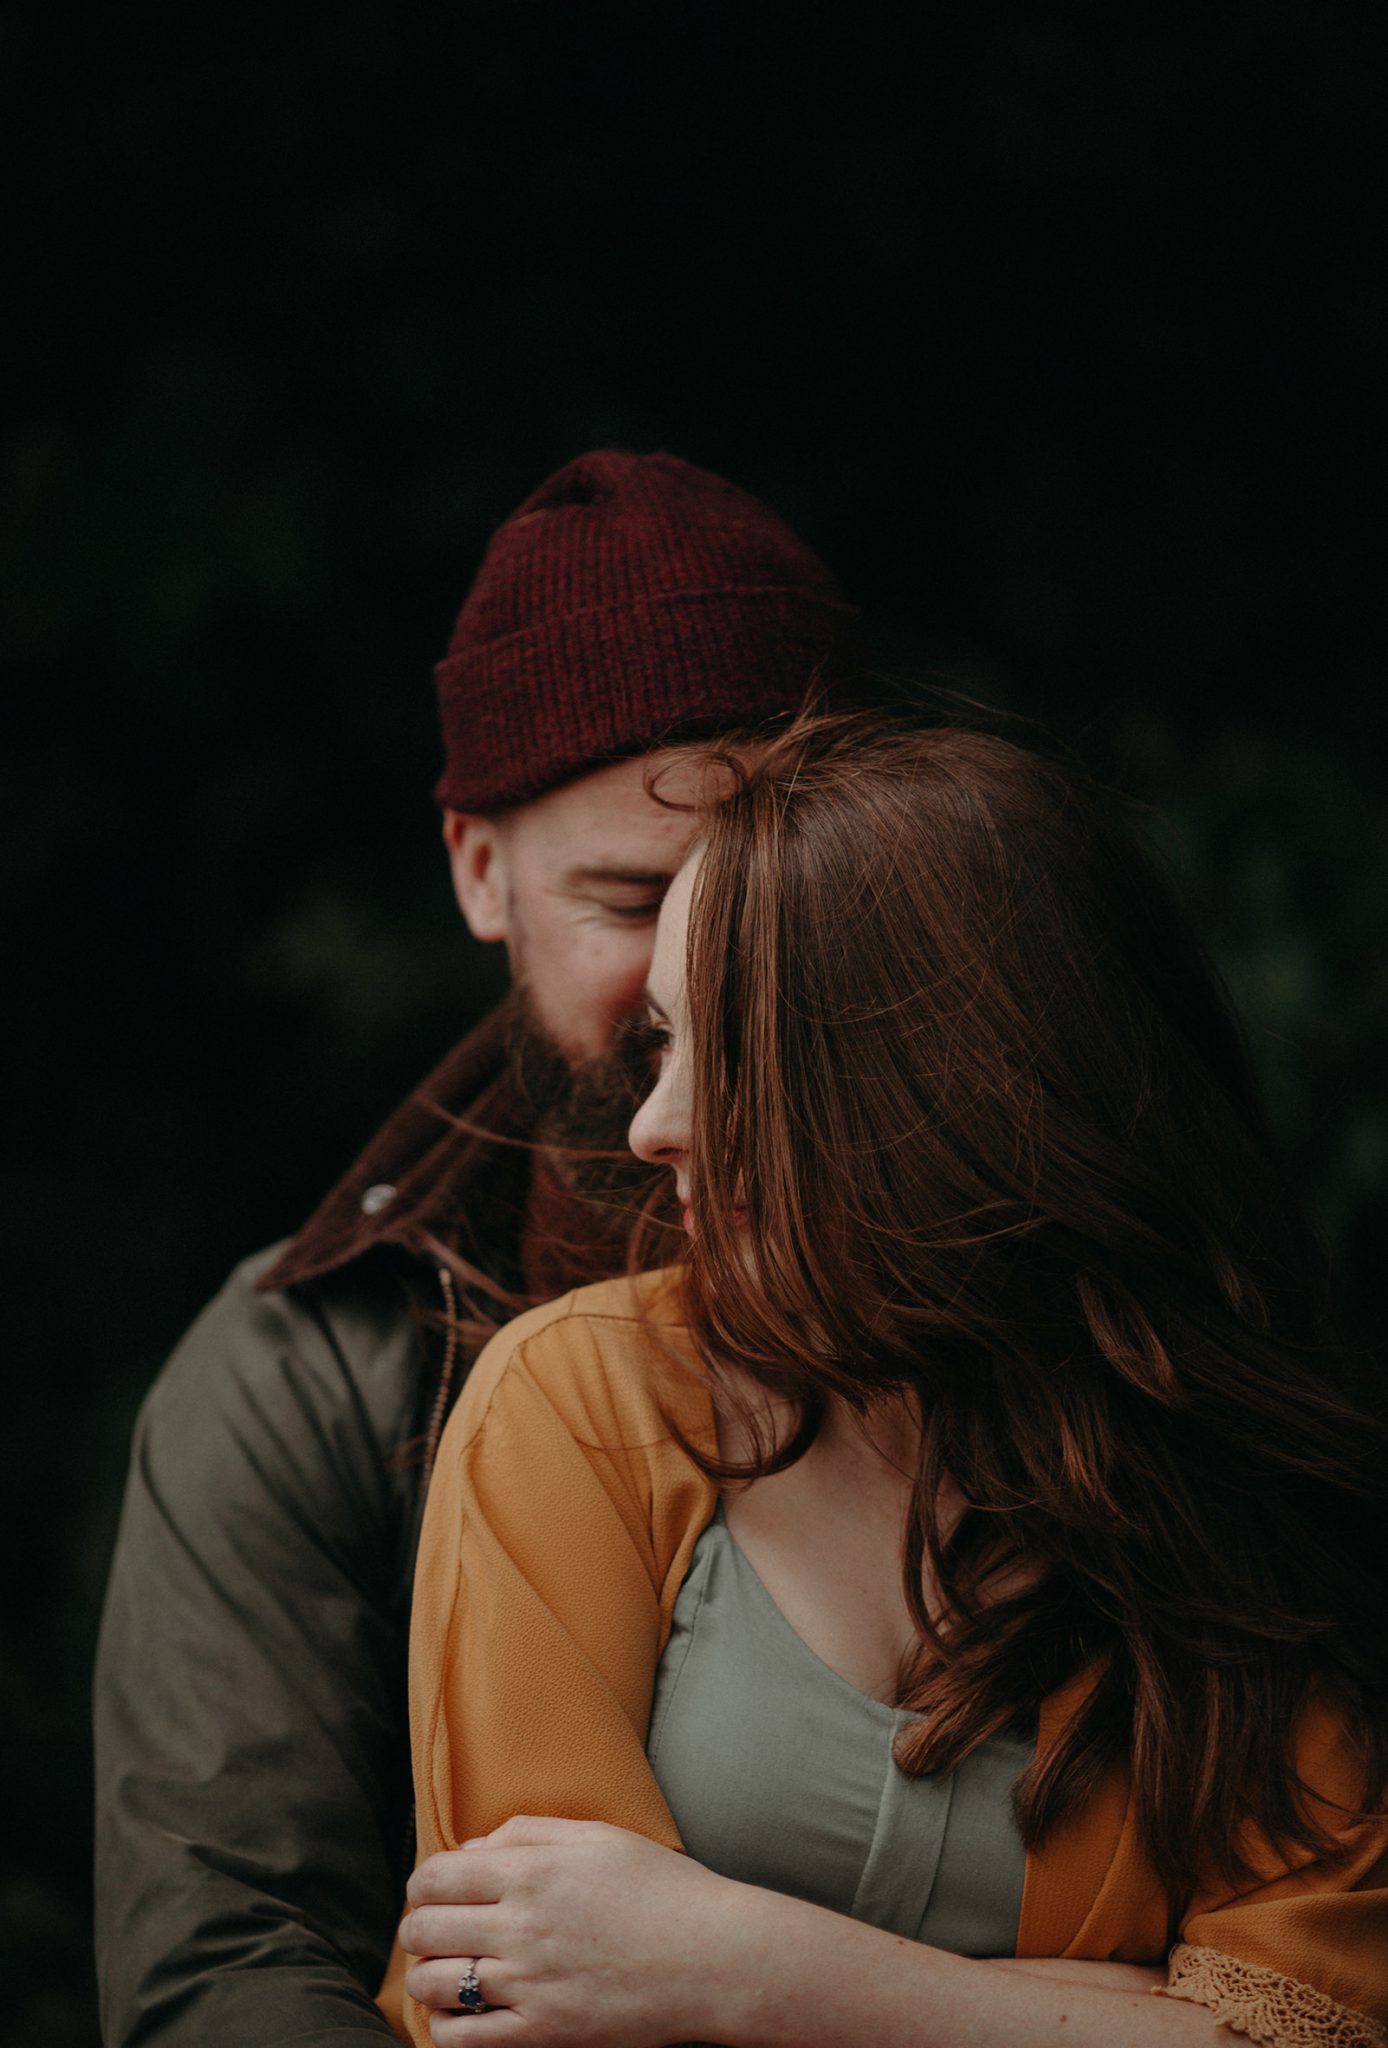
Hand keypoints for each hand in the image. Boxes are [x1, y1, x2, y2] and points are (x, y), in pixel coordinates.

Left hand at [399, 1814, 735, 2045]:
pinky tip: (459, 2014)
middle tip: (431, 1930)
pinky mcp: (542, 2032)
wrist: (712, 1957)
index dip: (423, 1883)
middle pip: (425, 1927)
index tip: (432, 1890)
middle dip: (417, 1928)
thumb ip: (529, 1832)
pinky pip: (464, 2038)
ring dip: (425, 1976)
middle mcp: (521, 1924)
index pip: (437, 1876)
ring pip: (433, 1983)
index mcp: (532, 1871)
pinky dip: (446, 2027)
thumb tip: (473, 1848)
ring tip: (441, 1971)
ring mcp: (528, 1982)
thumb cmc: (661, 1890)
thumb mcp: (598, 1837)